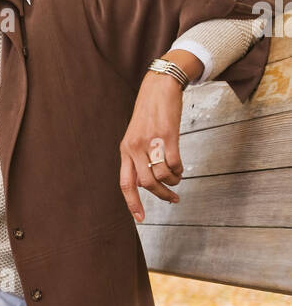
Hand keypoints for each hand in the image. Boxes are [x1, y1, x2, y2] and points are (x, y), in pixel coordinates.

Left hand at [119, 74, 185, 222]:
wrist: (159, 87)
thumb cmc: (148, 113)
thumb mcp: (135, 136)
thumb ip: (136, 158)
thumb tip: (141, 183)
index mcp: (125, 150)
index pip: (125, 183)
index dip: (132, 203)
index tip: (141, 218)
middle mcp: (135, 148)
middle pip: (146, 184)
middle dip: (160, 196)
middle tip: (172, 199)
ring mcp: (151, 142)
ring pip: (163, 175)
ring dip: (173, 181)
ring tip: (177, 178)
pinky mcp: (168, 136)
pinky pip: (175, 163)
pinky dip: (180, 170)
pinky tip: (181, 167)